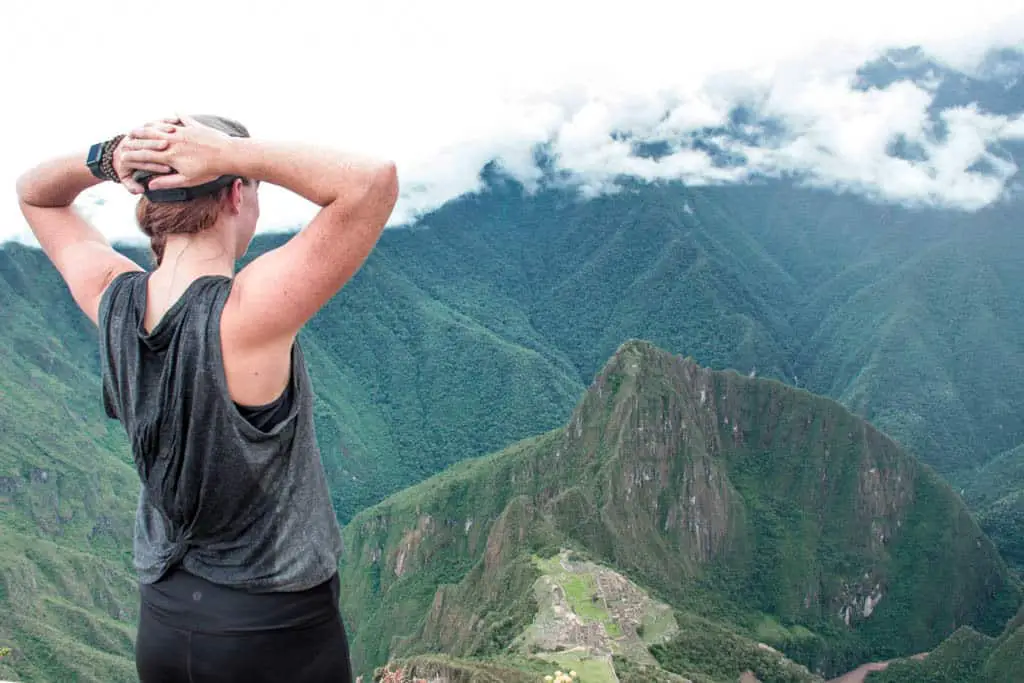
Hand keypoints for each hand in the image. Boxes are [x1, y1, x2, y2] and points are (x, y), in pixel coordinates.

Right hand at [119, 114, 234, 190]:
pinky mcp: (195, 126)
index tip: (124, 153)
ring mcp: (184, 131)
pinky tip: (175, 112)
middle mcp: (174, 141)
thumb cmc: (209, 170)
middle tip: (129, 134)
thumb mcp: (188, 180)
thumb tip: (151, 185)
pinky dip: (178, 116)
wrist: (228, 155)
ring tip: (146, 123)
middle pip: (151, 136)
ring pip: (164, 126)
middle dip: (139, 136)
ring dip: (153, 125)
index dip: (134, 154)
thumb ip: (168, 182)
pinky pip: (184, 119)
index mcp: (170, 155)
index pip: (146, 154)